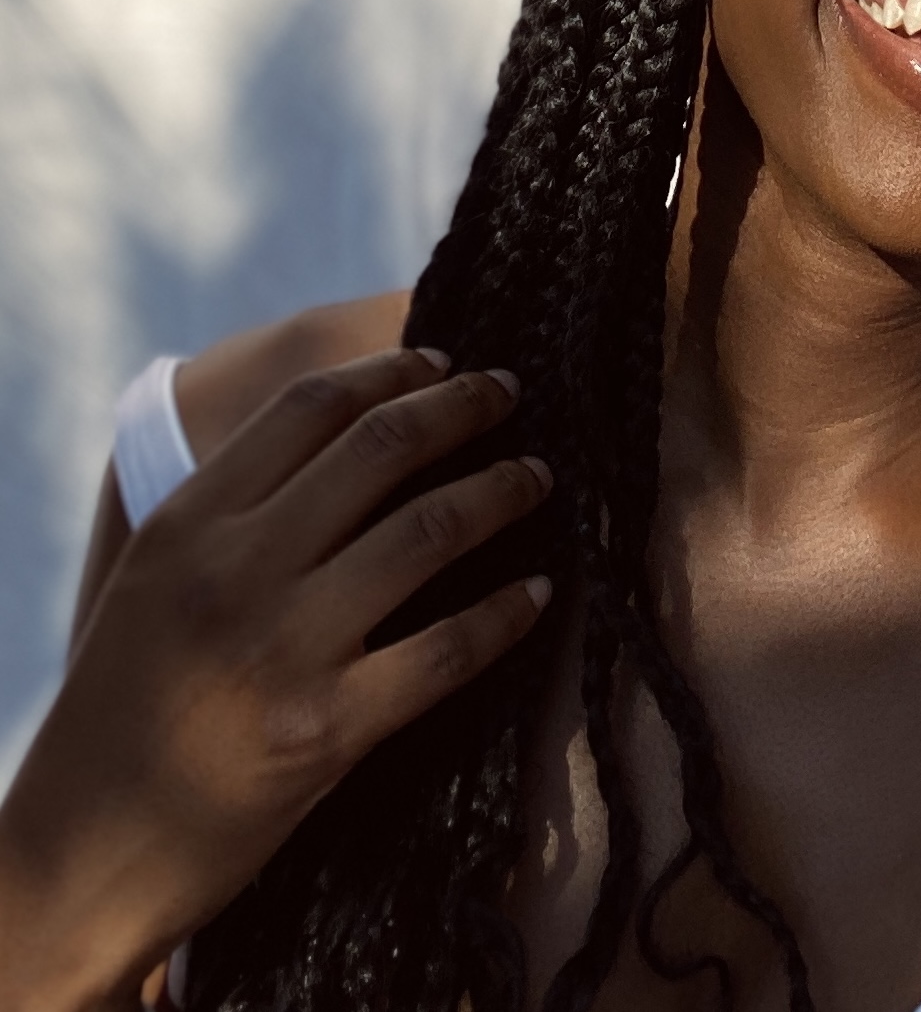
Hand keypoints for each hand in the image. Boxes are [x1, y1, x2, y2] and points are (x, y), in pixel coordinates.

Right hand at [0, 350, 552, 1011]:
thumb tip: (350, 435)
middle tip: (510, 395)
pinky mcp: (325, 730)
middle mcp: (238, 571)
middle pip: (384, 448)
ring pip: (430, 530)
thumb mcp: (155, 581)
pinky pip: (448, 649)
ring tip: (536, 477)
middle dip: (464, 408)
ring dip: (501, 490)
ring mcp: (285, 648)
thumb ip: (235, 509)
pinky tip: (539, 592)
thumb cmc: (125, 711)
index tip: (445, 361)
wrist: (81, 858)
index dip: (393, 372)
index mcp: (190, 524)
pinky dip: (507, 612)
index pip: (312, 408)